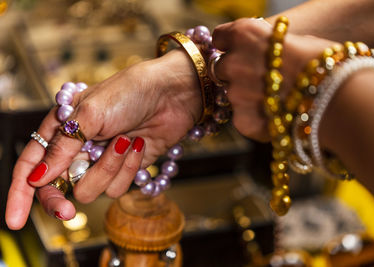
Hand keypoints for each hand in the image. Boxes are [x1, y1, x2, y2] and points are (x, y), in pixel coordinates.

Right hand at [6, 49, 201, 229]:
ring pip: (90, 189)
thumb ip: (62, 148)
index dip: (21, 193)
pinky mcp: (125, 169)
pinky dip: (128, 168)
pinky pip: (118, 187)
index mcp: (61, 129)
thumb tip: (36, 178)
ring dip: (108, 169)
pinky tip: (138, 144)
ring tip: (123, 140)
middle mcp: (78, 147)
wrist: (172, 95)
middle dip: (61, 199)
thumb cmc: (129, 92)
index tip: (14, 220)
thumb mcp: (89, 114)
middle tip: (67, 212)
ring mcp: (102, 160)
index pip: (31, 164)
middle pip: (56, 187)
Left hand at [212, 18, 335, 141]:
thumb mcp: (291, 40)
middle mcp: (234, 62)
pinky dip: (254, 119)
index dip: (229, 46)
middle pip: (220, 68)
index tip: (237, 52)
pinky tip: (276, 116)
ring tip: (274, 100)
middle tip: (257, 80)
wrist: (338, 97)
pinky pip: (241, 118)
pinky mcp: (242, 121)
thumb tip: (261, 52)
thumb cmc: (323, 63)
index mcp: (245, 34)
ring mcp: (236, 94)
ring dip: (245, 97)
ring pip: (231, 95)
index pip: (219, 37)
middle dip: (234, 73)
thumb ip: (267, 45)